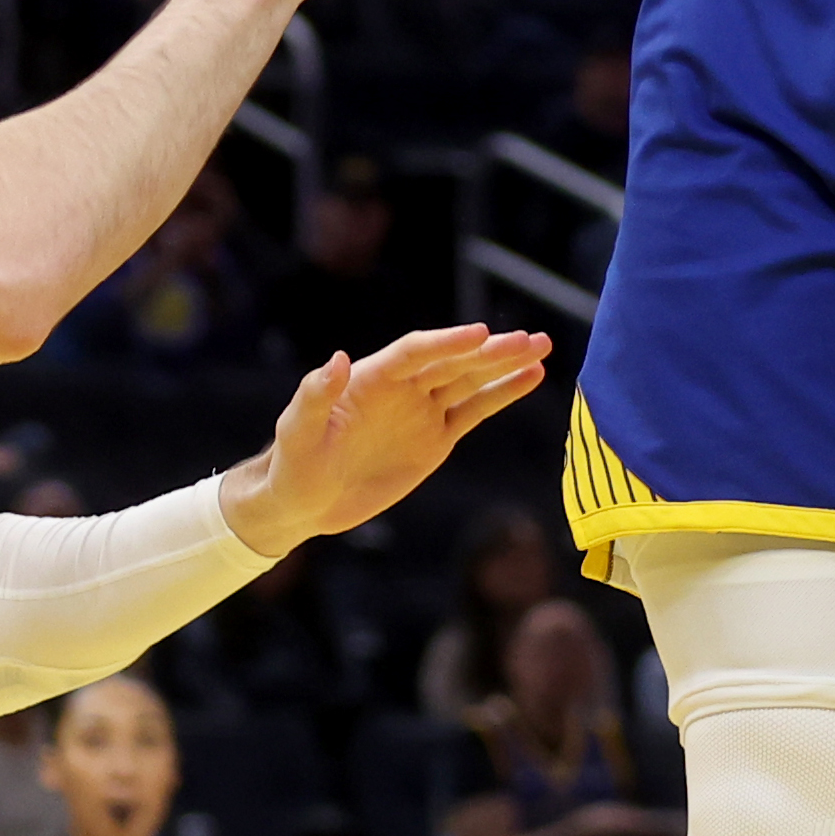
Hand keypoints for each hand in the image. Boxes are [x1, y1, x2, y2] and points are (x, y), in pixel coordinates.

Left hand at [216, 325, 554, 550]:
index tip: (481, 333)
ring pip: (470, 380)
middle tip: (530, 338)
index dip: (446, 343)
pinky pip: (474, 412)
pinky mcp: (436, 439)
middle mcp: (402, 387)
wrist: (304, 502)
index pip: (415, 352)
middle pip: (452, 362)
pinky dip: (502, 394)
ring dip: (505, 364)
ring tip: (542, 346)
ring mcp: (422, 411)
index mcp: (371, 378)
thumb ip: (315, 396)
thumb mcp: (297, 433)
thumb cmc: (292, 464)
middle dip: (492, 350)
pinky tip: (531, 376)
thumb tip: (339, 358)